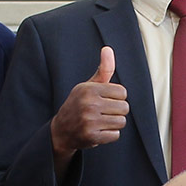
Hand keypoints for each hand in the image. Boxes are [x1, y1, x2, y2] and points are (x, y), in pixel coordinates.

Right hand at [50, 47, 129, 166]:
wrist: (61, 130)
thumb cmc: (79, 104)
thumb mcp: (88, 85)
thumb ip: (103, 69)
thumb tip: (108, 49)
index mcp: (89, 89)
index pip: (122, 92)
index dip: (117, 97)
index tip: (106, 100)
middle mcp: (89, 104)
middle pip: (124, 107)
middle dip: (117, 111)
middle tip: (103, 112)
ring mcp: (89, 121)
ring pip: (121, 122)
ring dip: (114, 123)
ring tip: (101, 121)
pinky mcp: (92, 136)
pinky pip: (116, 135)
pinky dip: (109, 135)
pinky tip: (98, 131)